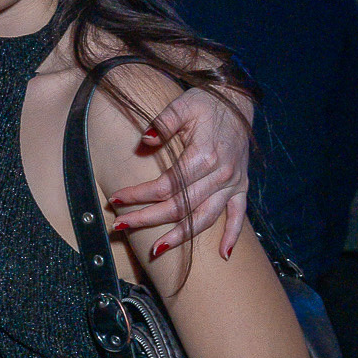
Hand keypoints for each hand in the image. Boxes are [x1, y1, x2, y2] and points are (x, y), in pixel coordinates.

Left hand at [109, 86, 251, 260]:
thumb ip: (164, 122)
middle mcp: (221, 175)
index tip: (116, 199)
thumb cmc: (206, 104)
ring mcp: (232, 184)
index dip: (139, 195)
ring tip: (157, 250)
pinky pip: (239, 216)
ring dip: (181, 237)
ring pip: (205, 218)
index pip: (166, 186)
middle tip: (120, 226)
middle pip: (180, 207)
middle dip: (147, 219)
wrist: (238, 102)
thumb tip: (146, 140)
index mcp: (205, 156)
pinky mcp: (241, 187)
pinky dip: (232, 235)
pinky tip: (223, 255)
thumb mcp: (183, 105)